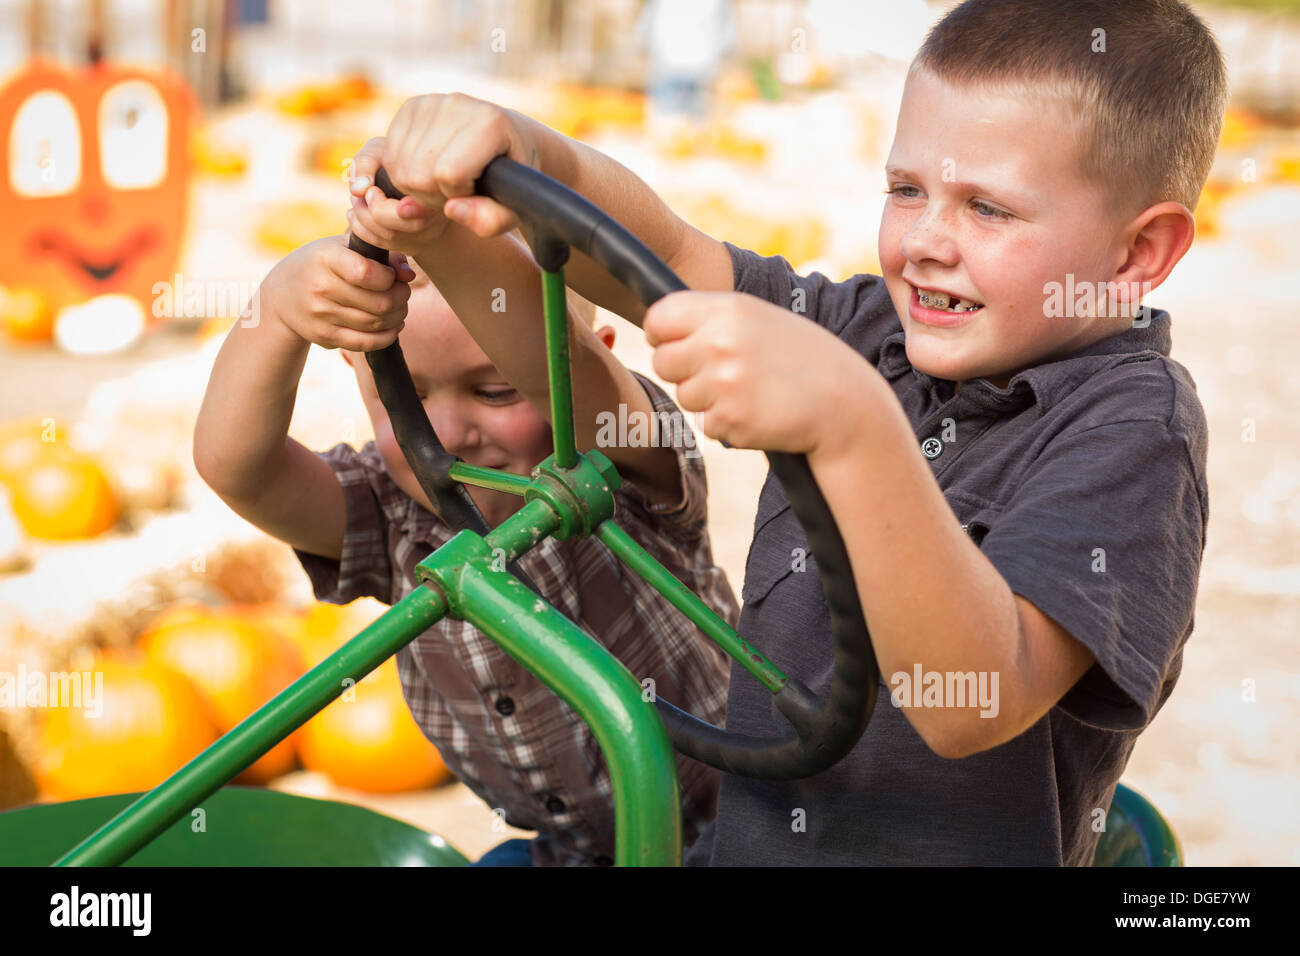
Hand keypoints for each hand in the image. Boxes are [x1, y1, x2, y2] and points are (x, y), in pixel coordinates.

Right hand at [260, 234, 413, 350]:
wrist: (281, 295)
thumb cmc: (322, 264)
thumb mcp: (343, 248)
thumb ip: (380, 255)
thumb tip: (409, 275)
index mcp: (326, 258)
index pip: (366, 273)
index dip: (389, 277)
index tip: (391, 275)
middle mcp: (321, 288)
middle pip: (380, 302)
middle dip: (401, 298)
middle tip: (403, 292)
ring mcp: (322, 316)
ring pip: (377, 324)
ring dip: (398, 316)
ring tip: (399, 307)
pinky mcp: (325, 337)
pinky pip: (367, 343)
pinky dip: (388, 336)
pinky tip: (394, 326)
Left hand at [346, 137, 451, 258]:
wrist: (416, 169)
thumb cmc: (397, 155)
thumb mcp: (383, 148)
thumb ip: (367, 162)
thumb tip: (357, 190)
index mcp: (435, 194)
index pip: (411, 214)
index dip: (382, 207)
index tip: (371, 191)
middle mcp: (438, 219)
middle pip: (399, 231)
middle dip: (369, 214)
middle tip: (362, 195)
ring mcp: (429, 235)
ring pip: (391, 240)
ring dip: (363, 222)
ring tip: (356, 201)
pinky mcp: (417, 245)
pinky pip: (387, 246)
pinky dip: (364, 232)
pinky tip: (356, 214)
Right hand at [348, 93, 535, 243]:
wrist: (510, 140)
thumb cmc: (512, 181)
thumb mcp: (511, 210)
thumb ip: (489, 220)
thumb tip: (451, 209)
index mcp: (489, 124)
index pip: (449, 174)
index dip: (457, 195)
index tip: (474, 191)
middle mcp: (457, 104)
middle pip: (418, 173)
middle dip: (434, 196)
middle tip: (457, 192)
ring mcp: (431, 102)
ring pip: (399, 167)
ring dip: (419, 188)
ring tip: (445, 183)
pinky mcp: (412, 105)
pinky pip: (389, 156)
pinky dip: (406, 173)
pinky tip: (430, 171)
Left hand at [644, 291, 877, 456]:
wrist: (843, 402)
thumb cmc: (799, 357)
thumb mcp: (759, 318)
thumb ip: (712, 318)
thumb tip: (658, 325)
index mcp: (727, 310)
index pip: (659, 318)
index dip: (662, 335)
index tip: (675, 344)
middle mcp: (720, 343)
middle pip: (662, 362)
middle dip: (682, 371)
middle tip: (718, 374)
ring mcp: (724, 384)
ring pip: (683, 396)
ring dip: (707, 400)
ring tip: (747, 391)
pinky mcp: (730, 420)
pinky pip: (705, 424)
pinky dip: (726, 423)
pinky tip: (757, 411)